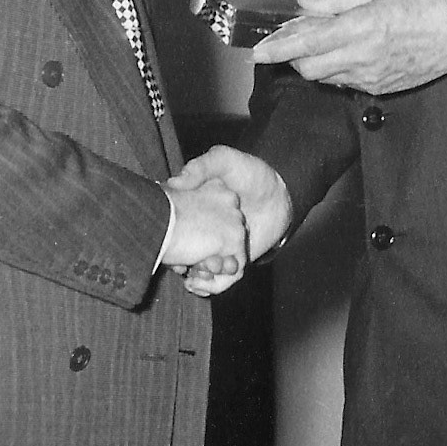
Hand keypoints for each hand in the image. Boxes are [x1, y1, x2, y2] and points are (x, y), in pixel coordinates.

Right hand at [168, 146, 292, 296]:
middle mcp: (202, 228)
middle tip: (181, 263)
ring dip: (193, 276)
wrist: (280, 195)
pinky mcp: (232, 260)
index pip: (170, 226)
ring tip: (196, 274)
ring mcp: (217, 246)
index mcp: (194, 205)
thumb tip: (175, 183)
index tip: (166, 242)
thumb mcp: (224, 160)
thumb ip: (201, 167)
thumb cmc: (252, 173)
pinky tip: (201, 283)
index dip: (166, 236)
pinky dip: (209, 285)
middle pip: (182, 251)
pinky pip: (218, 279)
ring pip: (197, 268)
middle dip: (179, 260)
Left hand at [250, 0, 446, 94]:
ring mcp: (370, 78)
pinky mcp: (380, 89)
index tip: (256, 52)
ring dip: (314, 65)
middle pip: (308, 69)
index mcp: (357, 29)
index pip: (305, 45)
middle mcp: (359, 58)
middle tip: (290, 43)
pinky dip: (337, 71)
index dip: (277, 50)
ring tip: (320, 45)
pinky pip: (346, 84)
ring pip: (325, 79)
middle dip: (292, 59)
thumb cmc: (419, 3)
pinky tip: (346, 55)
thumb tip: (305, 3)